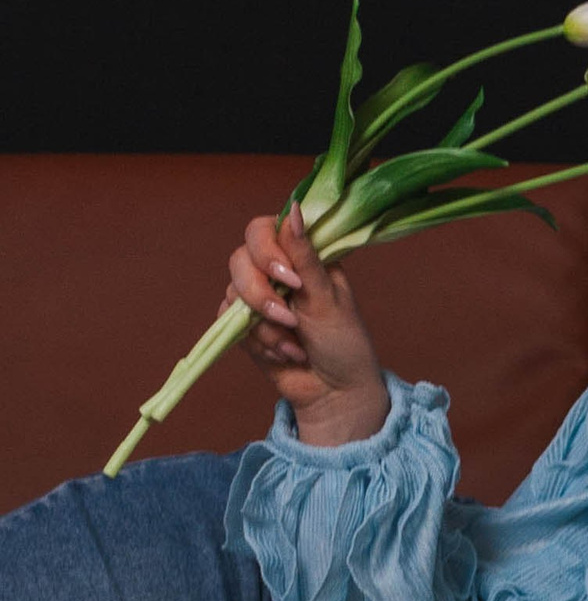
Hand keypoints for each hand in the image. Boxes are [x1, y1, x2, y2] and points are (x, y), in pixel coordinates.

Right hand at [227, 201, 389, 444]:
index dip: (268, 250)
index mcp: (301, 256)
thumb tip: (292, 208)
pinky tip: (286, 354)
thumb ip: (305, 255)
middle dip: (262, 295)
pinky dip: (260, 342)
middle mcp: (276, 271)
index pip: (263, 230)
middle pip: (240, 260)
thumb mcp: (328, 297)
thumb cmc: (343, 342)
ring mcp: (257, 298)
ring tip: (296, 345)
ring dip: (266, 326)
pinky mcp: (243, 326)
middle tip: (290, 319)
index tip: (291, 278)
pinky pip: (231, 324)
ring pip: (233, 295)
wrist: (335, 392)